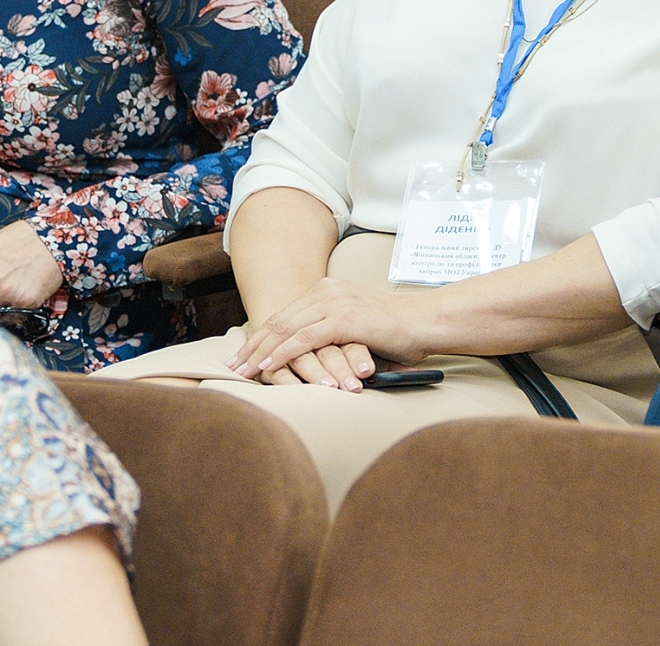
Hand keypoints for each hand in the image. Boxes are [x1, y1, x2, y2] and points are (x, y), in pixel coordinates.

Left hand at [228, 278, 429, 387]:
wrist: (427, 322)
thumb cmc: (399, 332)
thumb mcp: (358, 331)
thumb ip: (333, 339)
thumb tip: (313, 363)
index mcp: (329, 290)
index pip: (285, 315)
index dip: (261, 336)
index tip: (244, 354)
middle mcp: (327, 291)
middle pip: (278, 320)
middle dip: (253, 344)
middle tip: (232, 365)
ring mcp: (334, 302)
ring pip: (285, 329)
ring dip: (261, 351)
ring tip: (242, 370)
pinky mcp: (343, 318)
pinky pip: (304, 339)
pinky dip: (282, 353)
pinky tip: (267, 366)